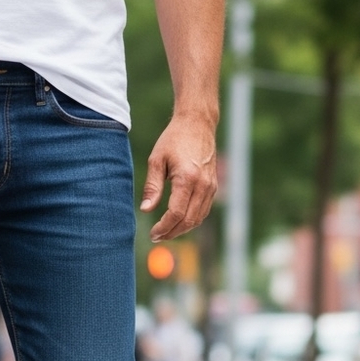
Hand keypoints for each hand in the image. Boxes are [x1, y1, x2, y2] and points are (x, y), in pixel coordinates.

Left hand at [140, 114, 217, 241]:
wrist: (198, 123)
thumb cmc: (174, 139)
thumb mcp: (156, 160)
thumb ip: (152, 187)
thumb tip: (145, 210)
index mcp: (187, 178)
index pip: (176, 213)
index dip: (164, 228)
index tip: (153, 234)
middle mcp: (203, 185)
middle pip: (188, 220)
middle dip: (172, 232)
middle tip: (157, 237)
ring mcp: (211, 186)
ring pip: (198, 218)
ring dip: (182, 229)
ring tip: (166, 232)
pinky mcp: (213, 186)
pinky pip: (203, 211)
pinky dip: (191, 220)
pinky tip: (178, 222)